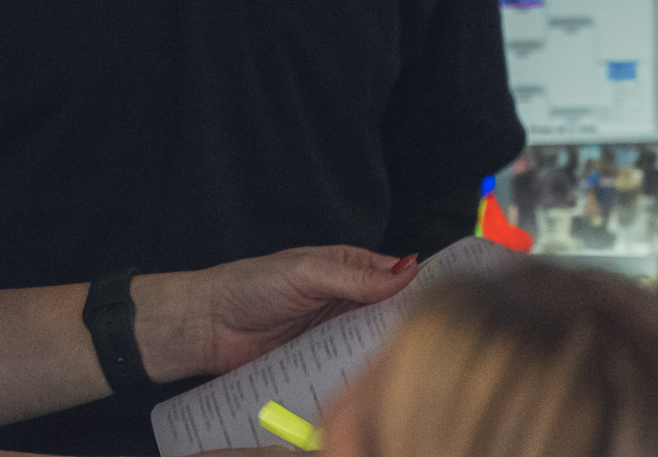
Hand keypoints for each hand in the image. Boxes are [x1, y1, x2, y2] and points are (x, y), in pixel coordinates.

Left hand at [136, 245, 415, 379]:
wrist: (208, 326)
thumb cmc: (251, 286)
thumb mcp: (306, 272)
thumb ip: (355, 276)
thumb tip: (407, 272)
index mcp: (350, 269)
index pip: (398, 277)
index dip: (423, 289)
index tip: (450, 304)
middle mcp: (348, 302)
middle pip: (391, 317)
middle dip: (408, 329)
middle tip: (433, 345)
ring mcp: (335, 336)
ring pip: (373, 347)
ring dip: (384, 356)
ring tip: (407, 369)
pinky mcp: (321, 365)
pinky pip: (349, 372)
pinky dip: (361, 379)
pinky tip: (374, 387)